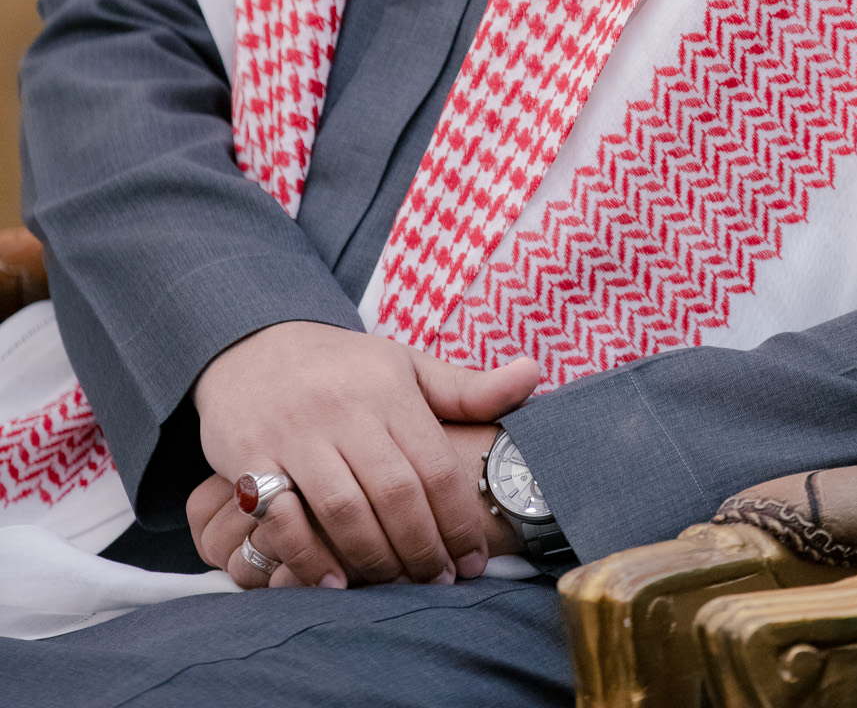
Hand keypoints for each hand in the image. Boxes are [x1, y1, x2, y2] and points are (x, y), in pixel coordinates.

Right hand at [187, 320, 538, 589]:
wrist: (253, 345)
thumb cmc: (344, 367)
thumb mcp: (405, 366)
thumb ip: (466, 387)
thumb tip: (533, 375)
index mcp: (387, 386)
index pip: (434, 464)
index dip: (459, 519)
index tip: (473, 559)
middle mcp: (342, 407)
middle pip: (394, 493)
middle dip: (423, 548)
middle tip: (439, 581)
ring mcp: (293, 432)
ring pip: (344, 510)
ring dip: (376, 559)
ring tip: (398, 585)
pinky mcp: (249, 457)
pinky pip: (283, 519)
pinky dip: (310, 559)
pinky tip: (336, 585)